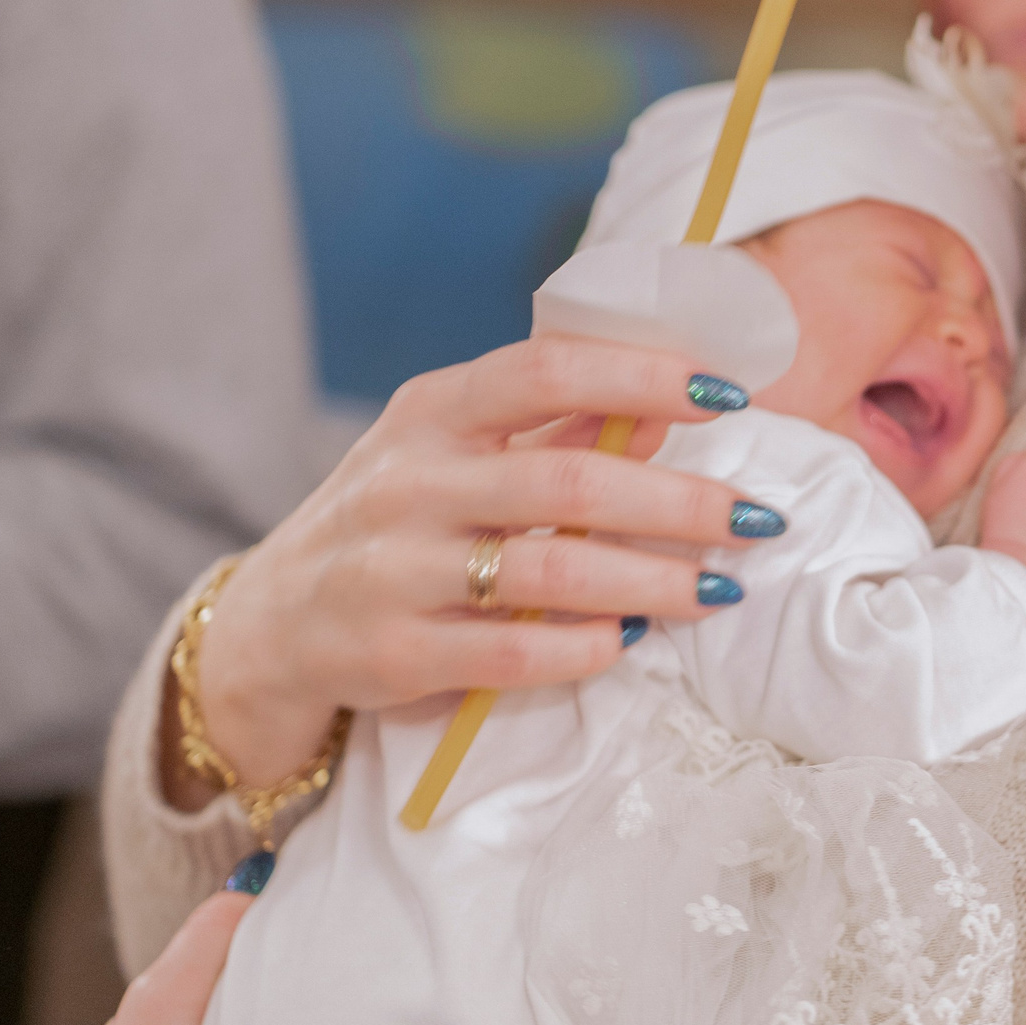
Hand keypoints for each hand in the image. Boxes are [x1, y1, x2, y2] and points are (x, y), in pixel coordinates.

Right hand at [181, 339, 784, 798]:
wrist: (268, 628)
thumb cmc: (393, 524)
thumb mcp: (454, 455)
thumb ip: (555, 430)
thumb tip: (666, 411)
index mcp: (432, 412)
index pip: (549, 370)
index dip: (646, 377)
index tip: (730, 395)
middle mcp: (408, 482)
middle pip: (570, 481)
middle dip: (680, 503)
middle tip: (757, 520)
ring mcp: (393, 569)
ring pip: (552, 572)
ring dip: (654, 581)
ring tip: (721, 589)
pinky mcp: (392, 654)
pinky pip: (510, 652)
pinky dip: (584, 647)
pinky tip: (633, 640)